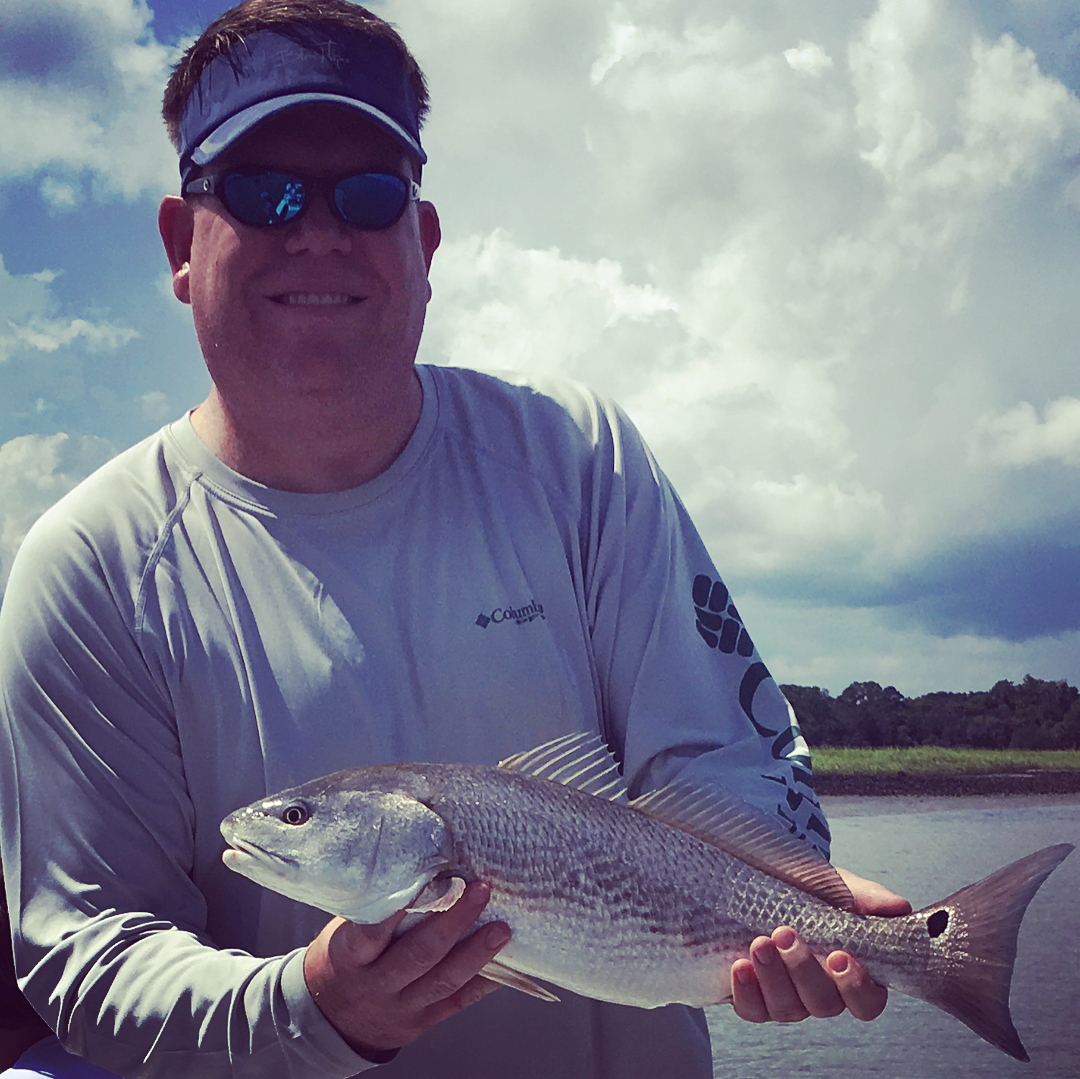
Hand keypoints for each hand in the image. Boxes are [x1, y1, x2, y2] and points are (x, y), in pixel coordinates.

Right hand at [303, 880, 510, 1058]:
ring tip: (502, 928)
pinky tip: (508, 963)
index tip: (429, 875)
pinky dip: (484, 982)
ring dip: (476, 952)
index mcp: (350, 957)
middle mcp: (377, 984)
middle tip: (481, 890)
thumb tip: (413, 861)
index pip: (372, 932)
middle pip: (418, 954)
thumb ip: (372, 906)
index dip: (399, 907)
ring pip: (443, 980)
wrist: (332, 1020)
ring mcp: (401, 1007)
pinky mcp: (423, 1021)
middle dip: (454, 921)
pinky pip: (458, 1001)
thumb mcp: (341, 931)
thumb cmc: (343, 958)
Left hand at [730, 867, 910, 1023]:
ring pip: (787, 1009)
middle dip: (803, 970)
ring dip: (773, 977)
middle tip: (785, 935)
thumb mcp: (842, 886)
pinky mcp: (755, 996)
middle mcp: (822, 992)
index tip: (838, 956)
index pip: (867, 1001)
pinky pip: (753, 1010)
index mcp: (853, 972)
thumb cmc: (815, 890)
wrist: (771, 880)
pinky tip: (741, 967)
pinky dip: (747, 992)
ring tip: (759, 943)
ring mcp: (788, 997)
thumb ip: (870, 897)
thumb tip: (898, 906)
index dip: (856, 987)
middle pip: (823, 1004)